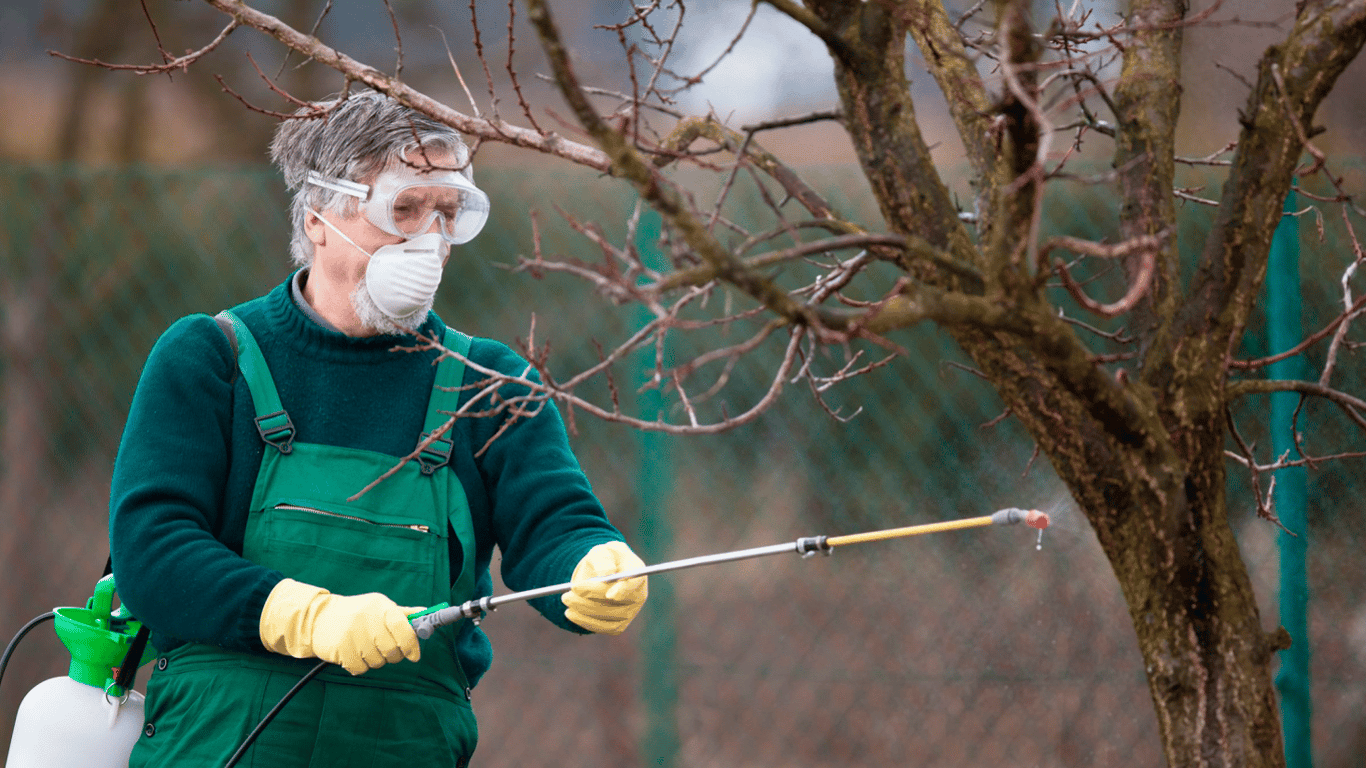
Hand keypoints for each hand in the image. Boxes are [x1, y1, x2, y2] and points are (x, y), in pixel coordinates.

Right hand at [260, 578, 422, 674]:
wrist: (318, 618)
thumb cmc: (356, 613)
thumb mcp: (379, 607)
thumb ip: (403, 614)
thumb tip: (427, 614)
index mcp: (380, 606)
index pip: (404, 627)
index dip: (412, 644)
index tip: (414, 655)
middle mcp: (367, 618)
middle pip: (392, 650)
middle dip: (393, 655)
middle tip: (385, 650)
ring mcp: (352, 633)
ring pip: (378, 661)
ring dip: (375, 660)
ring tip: (365, 648)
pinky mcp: (340, 649)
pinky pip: (361, 668)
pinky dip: (360, 666)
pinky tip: (354, 654)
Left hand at [561, 542, 647, 634]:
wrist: (600, 574)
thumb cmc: (603, 560)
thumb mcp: (601, 552)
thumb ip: (602, 559)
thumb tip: (605, 573)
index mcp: (636, 572)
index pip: (634, 584)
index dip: (624, 591)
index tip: (609, 595)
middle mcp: (638, 594)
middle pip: (618, 603)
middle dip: (591, 599)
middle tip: (568, 594)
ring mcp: (630, 612)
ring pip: (608, 617)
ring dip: (584, 610)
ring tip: (566, 599)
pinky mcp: (619, 624)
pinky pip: (604, 628)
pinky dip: (585, 622)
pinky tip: (571, 613)